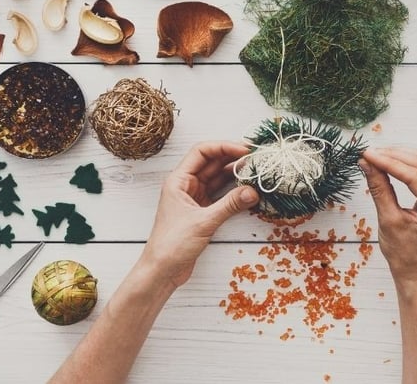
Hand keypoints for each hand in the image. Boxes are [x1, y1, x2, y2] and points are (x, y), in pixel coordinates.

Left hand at [140, 141, 259, 288]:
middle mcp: (185, 185)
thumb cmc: (172, 245)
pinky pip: (219, 193)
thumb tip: (252, 190)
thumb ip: (230, 204)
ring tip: (254, 170)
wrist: (161, 271)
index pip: (202, 152)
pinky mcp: (201, 211)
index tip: (245, 149)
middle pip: (211, 162)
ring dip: (234, 173)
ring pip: (216, 178)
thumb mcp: (204, 222)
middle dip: (232, 158)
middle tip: (255, 158)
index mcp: (178, 180)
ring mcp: (193, 198)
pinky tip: (247, 189)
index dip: (224, 147)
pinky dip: (232, 190)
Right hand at [359, 148, 416, 284]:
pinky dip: (406, 164)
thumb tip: (367, 163)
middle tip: (368, 154)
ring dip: (399, 156)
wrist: (416, 271)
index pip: (413, 174)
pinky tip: (388, 163)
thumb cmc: (404, 253)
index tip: (366, 154)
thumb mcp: (388, 219)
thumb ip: (379, 188)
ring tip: (375, 157)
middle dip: (394, 154)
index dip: (388, 161)